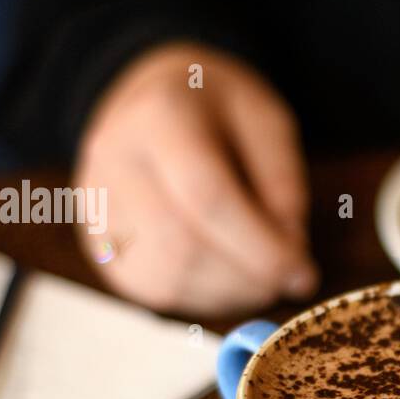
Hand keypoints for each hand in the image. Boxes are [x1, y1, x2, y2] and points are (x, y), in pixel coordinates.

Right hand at [73, 42, 318, 315]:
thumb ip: (282, 182)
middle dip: (247, 277)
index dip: (260, 248)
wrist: (151, 99)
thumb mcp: (267, 119)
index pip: (207, 197)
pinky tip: (231, 282)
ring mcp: (97, 204)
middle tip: (289, 280)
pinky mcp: (100, 241)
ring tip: (264, 280)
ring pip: (164, 277)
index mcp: (159, 115)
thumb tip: (289, 253)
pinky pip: (153, 289)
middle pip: (181, 245)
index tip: (303, 274)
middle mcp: (113, 158)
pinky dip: (202, 298)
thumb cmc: (218, 109)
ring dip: (227, 294)